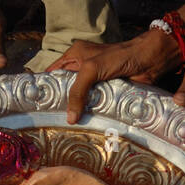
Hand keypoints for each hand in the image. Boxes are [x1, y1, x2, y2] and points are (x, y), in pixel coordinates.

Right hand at [49, 31, 179, 122]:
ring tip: (64, 128)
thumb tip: (69, 117)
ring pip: (81, 100)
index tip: (36, 106)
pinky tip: (84, 127)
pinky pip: (95, 106)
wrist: (148, 61)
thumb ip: (78, 91)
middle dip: (60, 104)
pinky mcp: (108, 93)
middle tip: (49, 122)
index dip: (45, 87)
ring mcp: (95, 82)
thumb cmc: (119, 57)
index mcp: (74, 56)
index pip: (53, 73)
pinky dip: (91, 115)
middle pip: (66, 89)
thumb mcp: (91, 69)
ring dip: (77, 112)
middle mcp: (83, 68)